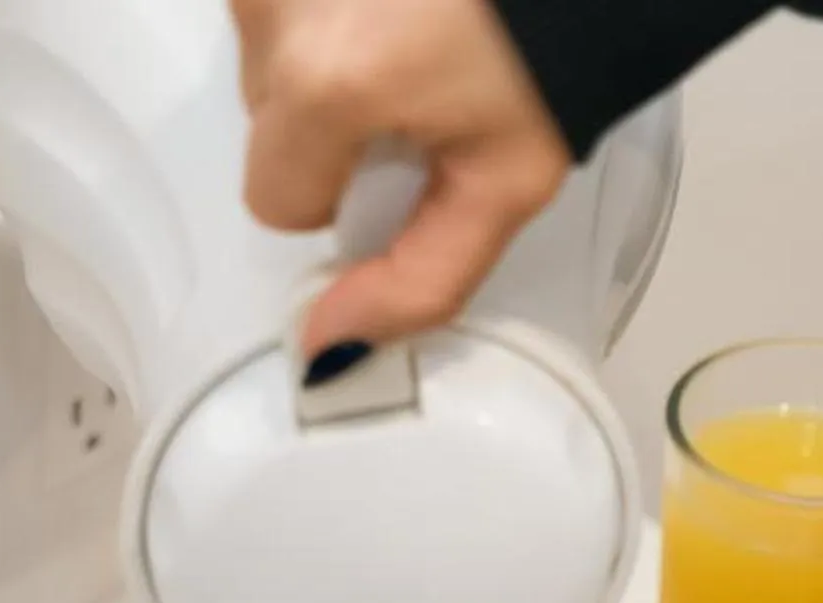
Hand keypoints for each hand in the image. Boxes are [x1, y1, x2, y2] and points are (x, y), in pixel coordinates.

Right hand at [231, 0, 571, 357]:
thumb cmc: (556, 37)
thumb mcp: (505, 180)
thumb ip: (417, 280)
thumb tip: (329, 347)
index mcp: (323, 85)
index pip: (275, 198)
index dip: (343, 188)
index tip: (402, 146)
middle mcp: (276, 6)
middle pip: (267, 118)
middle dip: (334, 113)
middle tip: (419, 77)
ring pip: (267, 48)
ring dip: (327, 49)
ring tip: (407, 24)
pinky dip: (327, 4)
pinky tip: (389, 0)